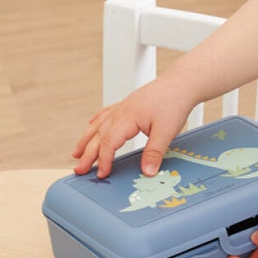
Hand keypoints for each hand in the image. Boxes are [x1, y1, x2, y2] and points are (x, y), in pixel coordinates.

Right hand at [72, 78, 192, 178]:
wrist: (181, 83)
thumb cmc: (174, 102)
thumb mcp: (166, 131)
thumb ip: (154, 153)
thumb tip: (147, 172)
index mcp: (127, 117)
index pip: (108, 142)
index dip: (103, 160)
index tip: (102, 173)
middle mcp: (121, 111)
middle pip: (98, 135)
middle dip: (87, 154)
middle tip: (78, 169)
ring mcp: (123, 107)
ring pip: (98, 124)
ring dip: (86, 139)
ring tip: (77, 152)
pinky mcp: (128, 104)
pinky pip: (106, 114)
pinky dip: (96, 122)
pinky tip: (91, 124)